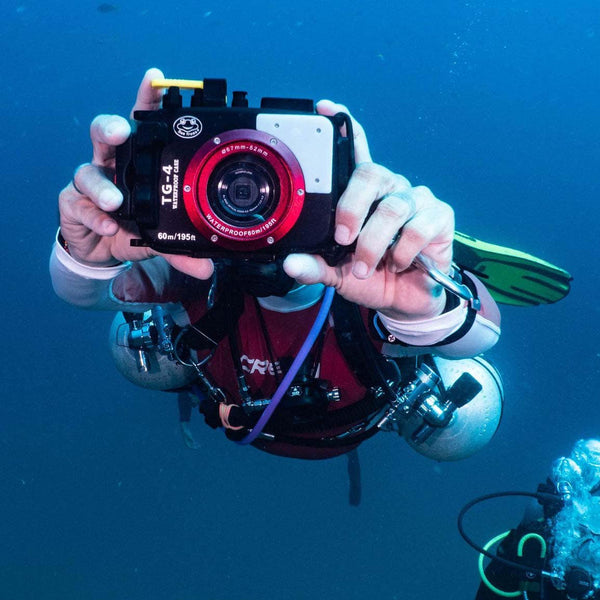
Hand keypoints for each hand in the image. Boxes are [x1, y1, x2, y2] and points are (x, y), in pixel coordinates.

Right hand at [58, 68, 213, 279]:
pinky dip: (94, 217)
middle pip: (105, 133)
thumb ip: (182, 250)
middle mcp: (113, 165)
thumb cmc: (134, 228)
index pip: (142, 123)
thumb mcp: (162, 238)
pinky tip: (108, 227)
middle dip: (111, 128)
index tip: (156, 78)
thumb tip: (207, 268)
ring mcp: (91, 182)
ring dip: (102, 185)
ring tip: (115, 201)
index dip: (147, 99)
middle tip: (122, 131)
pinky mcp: (73, 203)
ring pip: (88, 169)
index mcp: (139, 161)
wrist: (103, 250)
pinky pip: (79, 205)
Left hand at [283, 100, 454, 320]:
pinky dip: (403, 251)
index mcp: (364, 195)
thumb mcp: (336, 274)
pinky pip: (419, 227)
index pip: (355, 151)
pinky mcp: (440, 216)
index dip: (344, 127)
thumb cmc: (371, 277)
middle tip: (343, 238)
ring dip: (374, 242)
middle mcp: (390, 189)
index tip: (324, 109)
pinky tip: (399, 263)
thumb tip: (290, 263)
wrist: (404, 301)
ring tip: (366, 267)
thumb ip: (315, 265)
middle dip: (352, 208)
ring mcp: (417, 200)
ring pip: (394, 206)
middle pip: (371, 173)